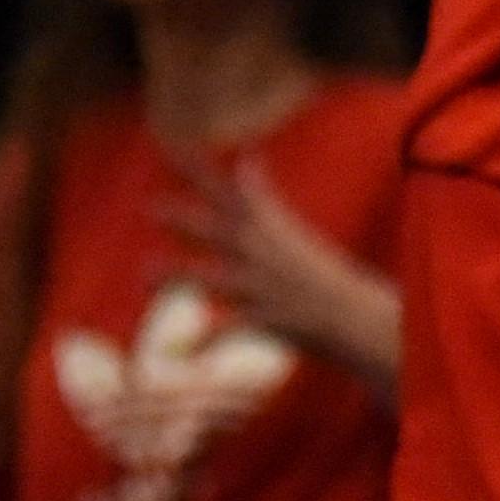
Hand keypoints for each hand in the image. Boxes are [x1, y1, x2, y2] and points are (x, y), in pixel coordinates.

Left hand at [168, 162, 399, 383]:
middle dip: (183, 217)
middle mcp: (261, 252)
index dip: (199, 169)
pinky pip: (228, 329)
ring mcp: (262, 284)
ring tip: (145, 273)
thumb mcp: (288, 229)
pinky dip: (202, 342)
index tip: (173, 146)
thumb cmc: (317, 272)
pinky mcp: (266, 317)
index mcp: (266, 228)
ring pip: (213, 276)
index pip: (228, 189)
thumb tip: (246, 159)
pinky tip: (178, 354)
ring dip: (178, 274)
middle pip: (216, 229)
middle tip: (149, 207)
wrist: (354, 315)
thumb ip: (258, 197)